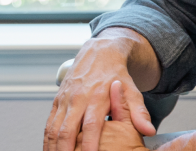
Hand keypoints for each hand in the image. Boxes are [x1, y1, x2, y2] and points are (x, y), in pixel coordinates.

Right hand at [46, 30, 157, 150]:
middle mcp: (77, 99)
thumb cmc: (117, 76)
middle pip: (66, 130)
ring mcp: (65, 100)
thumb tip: (148, 130)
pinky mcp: (57, 101)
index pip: (92, 125)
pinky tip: (49, 150)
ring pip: (53, 129)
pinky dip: (47, 139)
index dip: (89, 144)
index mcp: (96, 98)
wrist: (99, 53)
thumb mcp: (132, 91)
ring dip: (52, 147)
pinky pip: (48, 124)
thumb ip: (138, 112)